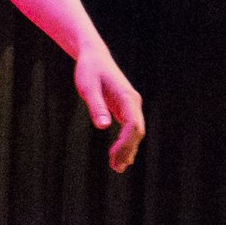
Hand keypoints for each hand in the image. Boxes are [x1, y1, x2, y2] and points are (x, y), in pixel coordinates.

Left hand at [74, 48, 144, 172]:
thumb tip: (103, 126)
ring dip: (128, 149)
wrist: (94, 56)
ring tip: (117, 167)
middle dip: (128, 150)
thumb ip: (96, 106)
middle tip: (115, 168)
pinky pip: (130, 128)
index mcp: (127, 97)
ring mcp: (131, 105)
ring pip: (135, 131)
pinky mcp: (125, 107)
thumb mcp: (88, 87)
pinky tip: (120, 156)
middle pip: (137, 131)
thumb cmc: (89, 70)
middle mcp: (133, 102)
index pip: (133, 125)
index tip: (114, 156)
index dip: (126, 143)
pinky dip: (126, 143)